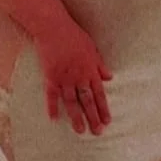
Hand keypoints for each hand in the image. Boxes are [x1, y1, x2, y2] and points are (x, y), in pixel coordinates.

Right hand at [34, 20, 112, 135]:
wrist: (53, 28)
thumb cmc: (74, 35)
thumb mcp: (92, 48)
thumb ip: (100, 65)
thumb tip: (109, 77)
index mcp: (91, 70)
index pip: (99, 94)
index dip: (103, 108)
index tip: (107, 121)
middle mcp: (79, 77)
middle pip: (87, 101)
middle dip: (93, 118)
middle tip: (97, 132)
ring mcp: (64, 78)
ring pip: (72, 102)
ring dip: (76, 117)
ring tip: (80, 131)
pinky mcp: (51, 77)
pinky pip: (52, 95)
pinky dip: (52, 107)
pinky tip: (54, 118)